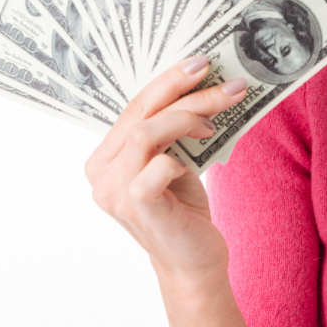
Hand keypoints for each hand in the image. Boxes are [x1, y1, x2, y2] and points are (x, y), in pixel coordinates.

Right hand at [84, 56, 249, 281]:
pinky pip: (157, 167)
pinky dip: (179, 159)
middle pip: (141, 114)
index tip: (200, 64)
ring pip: (145, 133)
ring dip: (187, 118)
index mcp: (105, 158)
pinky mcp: (137, 207)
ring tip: (213, 124)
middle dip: (186, 92)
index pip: (134, 106)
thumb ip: (171, 131)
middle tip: (225, 83)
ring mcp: (113, 192)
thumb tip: (202, 84)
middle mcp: (101, 174)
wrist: (194, 262)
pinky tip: (191, 166)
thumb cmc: (184, 209)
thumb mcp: (175, 160)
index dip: (167, 81)